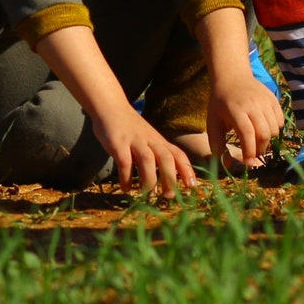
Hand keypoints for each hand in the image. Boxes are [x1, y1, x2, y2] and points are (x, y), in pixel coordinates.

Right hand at [34, 26, 196, 196]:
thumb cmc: (131, 128)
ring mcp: (134, 141)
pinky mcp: (118, 144)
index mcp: (159, 141)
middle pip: (166, 158)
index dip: (186, 170)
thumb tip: (166, 182)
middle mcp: (150, 140)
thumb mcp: (149, 139)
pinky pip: (124, 162)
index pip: (178, 154)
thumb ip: (157, 156)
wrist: (111, 107)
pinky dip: (126, 177)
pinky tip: (126, 188)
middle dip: (170, 178)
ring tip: (147, 195)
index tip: (192, 186)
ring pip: (147, 160)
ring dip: (149, 179)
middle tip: (170, 196)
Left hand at [207, 75, 283, 164]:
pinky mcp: (274, 99)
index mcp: (235, 109)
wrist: (232, 77)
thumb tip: (227, 166)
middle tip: (253, 154)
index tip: (248, 163)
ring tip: (257, 140)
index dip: (249, 151)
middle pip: (264, 133)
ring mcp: (265, 100)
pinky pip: (280, 121)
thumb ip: (217, 144)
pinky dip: (275, 129)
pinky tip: (264, 128)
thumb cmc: (220, 103)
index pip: (247, 133)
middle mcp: (253, 104)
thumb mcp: (212, 123)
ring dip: (268, 140)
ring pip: (275, 129)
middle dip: (260, 149)